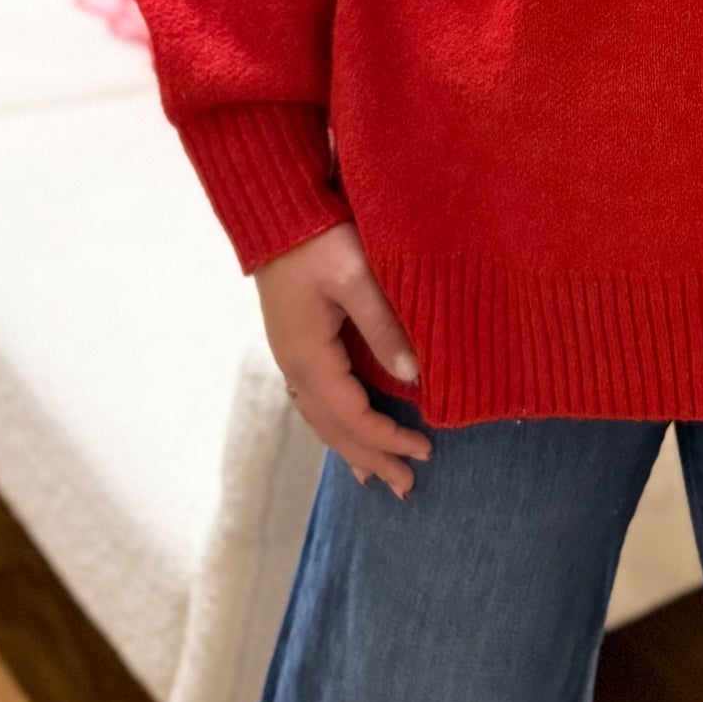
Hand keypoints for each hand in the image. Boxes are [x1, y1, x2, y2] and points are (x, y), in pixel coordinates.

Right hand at [255, 219, 431, 500]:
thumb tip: (413, 377)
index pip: (352, 415)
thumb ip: (384, 327)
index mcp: (309, 356)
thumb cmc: (319, 239)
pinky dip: (335, 425)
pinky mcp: (295, 345)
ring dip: (351, 448)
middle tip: (408, 487)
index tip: (426, 451)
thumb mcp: (358, 277)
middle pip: (334, 427)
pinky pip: (315, 401)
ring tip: (376, 476)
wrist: (277, 214)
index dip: (388, 438)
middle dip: (372, 457)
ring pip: (321, 418)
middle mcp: (294, 366)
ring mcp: (291, 358)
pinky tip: (345, 432)